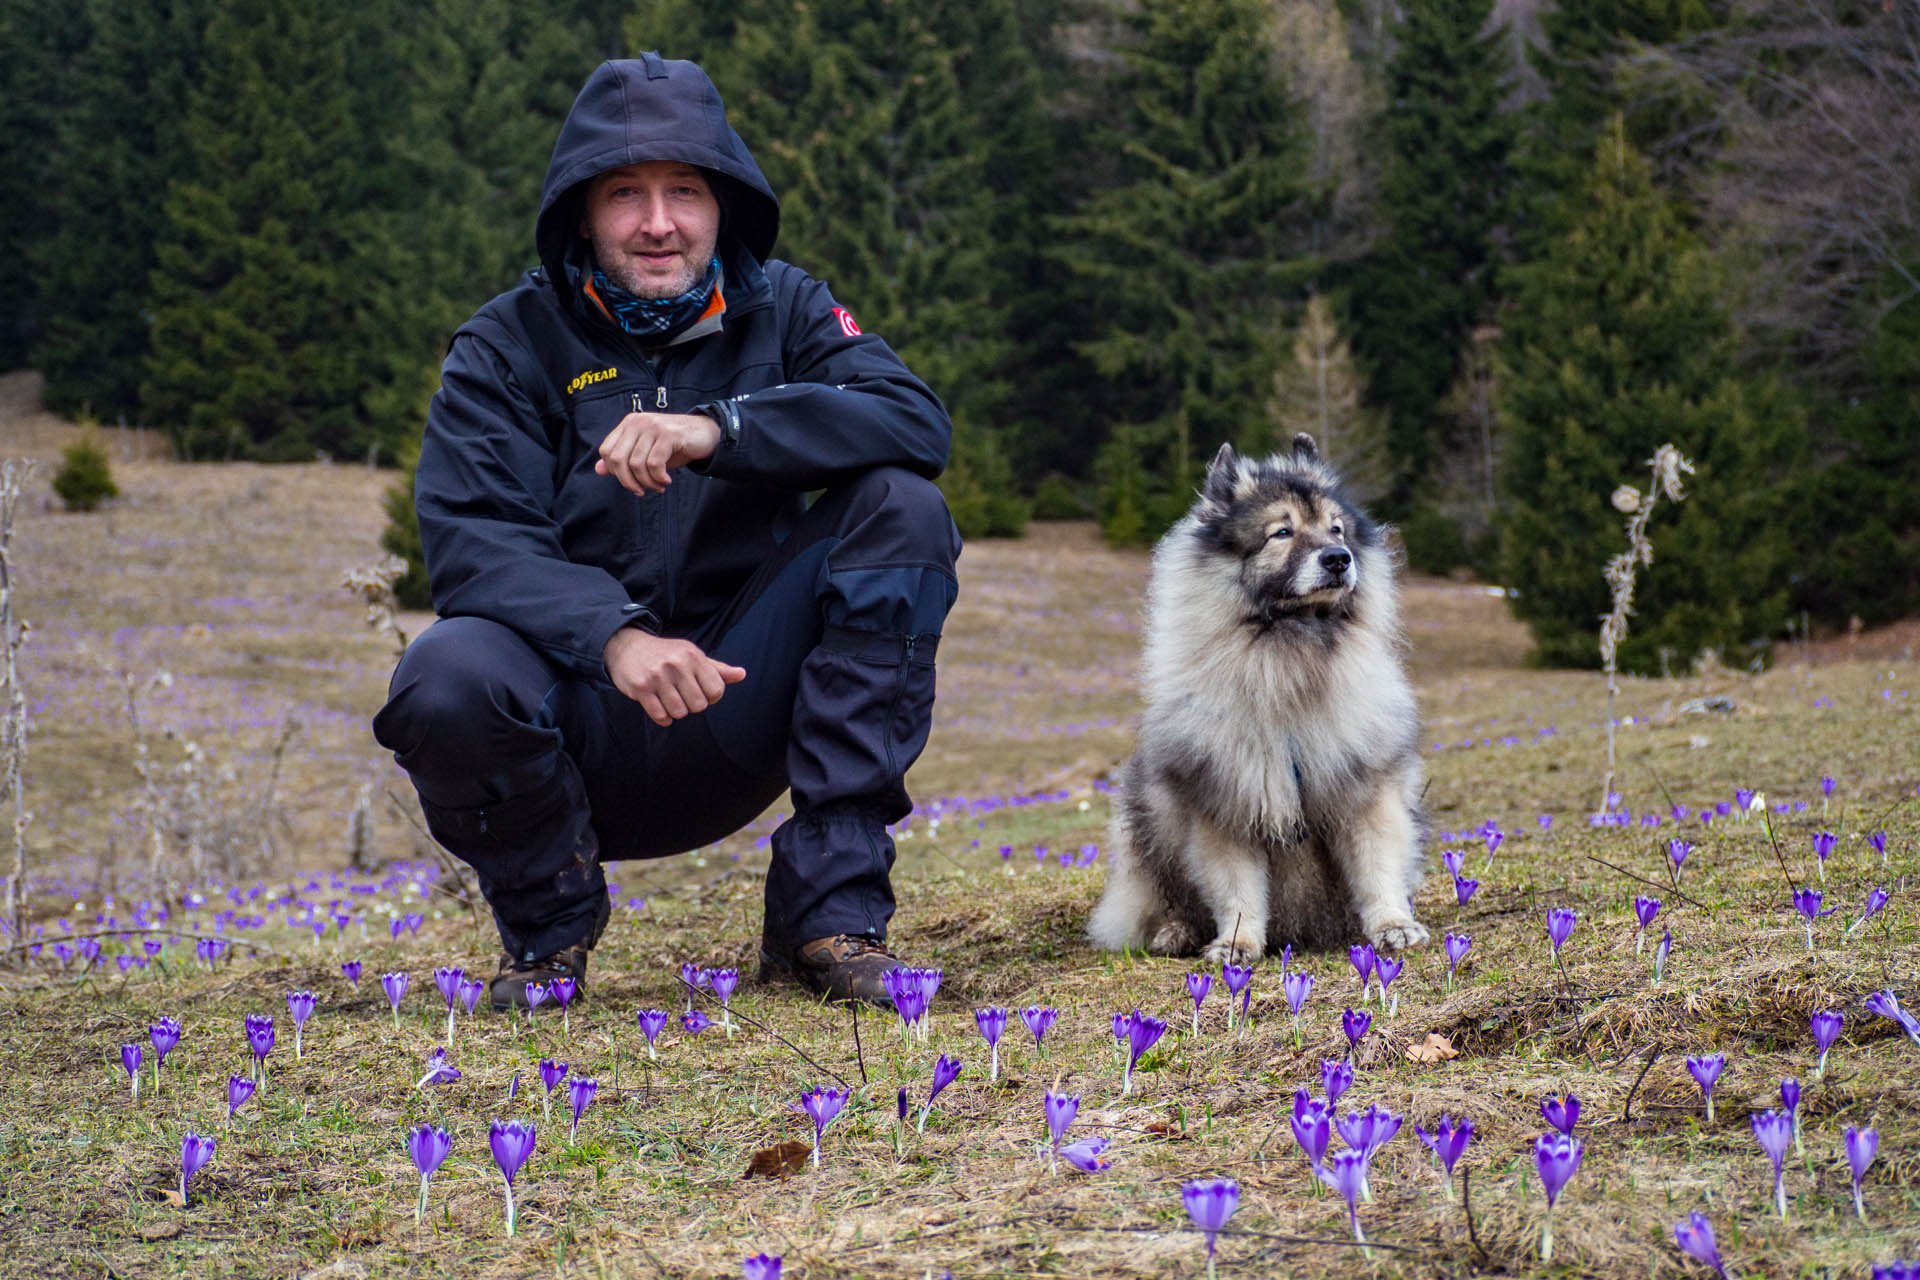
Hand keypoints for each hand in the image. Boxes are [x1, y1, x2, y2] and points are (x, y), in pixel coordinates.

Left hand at [595, 411, 720, 494]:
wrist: (706, 434)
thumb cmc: (674, 446)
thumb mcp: (646, 453)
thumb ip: (623, 460)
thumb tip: (598, 470)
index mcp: (628, 424)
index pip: (606, 451)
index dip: (615, 472)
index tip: (631, 482)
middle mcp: (637, 422)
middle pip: (617, 459)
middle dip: (628, 481)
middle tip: (643, 491)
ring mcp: (653, 426)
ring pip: (636, 464)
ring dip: (647, 482)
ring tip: (659, 487)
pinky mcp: (668, 434)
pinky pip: (654, 463)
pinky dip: (659, 478)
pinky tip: (667, 481)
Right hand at [604, 627, 745, 726]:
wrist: (627, 647)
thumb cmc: (666, 654)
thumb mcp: (692, 656)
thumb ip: (717, 669)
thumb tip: (742, 675)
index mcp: (693, 656)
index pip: (717, 690)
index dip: (711, 697)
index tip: (700, 691)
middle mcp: (676, 665)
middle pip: (699, 705)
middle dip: (692, 705)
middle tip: (682, 695)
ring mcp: (657, 676)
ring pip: (680, 713)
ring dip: (676, 711)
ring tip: (669, 699)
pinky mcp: (641, 688)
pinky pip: (660, 716)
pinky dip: (663, 717)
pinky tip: (659, 706)